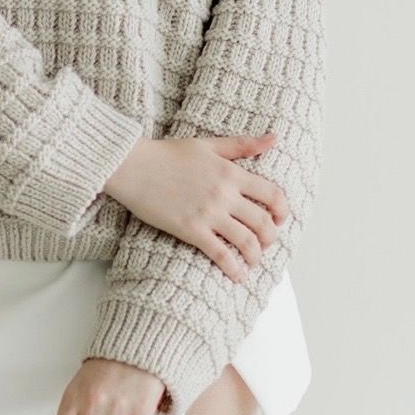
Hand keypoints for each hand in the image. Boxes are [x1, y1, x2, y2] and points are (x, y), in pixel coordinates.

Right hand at [105, 134, 288, 280]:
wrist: (132, 166)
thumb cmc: (167, 154)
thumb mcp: (208, 144)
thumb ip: (242, 145)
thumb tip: (275, 138)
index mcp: (231, 172)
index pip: (272, 194)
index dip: (282, 210)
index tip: (280, 219)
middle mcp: (225, 194)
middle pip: (263, 222)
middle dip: (270, 237)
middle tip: (266, 244)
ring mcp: (209, 213)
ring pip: (246, 241)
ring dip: (256, 256)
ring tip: (253, 261)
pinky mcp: (191, 230)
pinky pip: (220, 254)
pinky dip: (233, 268)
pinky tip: (237, 276)